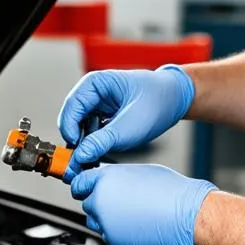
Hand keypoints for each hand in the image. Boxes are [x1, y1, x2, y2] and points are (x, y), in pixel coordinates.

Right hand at [57, 65, 195, 182]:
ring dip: (85, 144)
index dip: (69, 129)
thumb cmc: (157, 102)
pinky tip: (100, 154)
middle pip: (72, 119)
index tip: (76, 148)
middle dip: (76, 140)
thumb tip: (80, 156)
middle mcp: (92, 93)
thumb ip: (102, 142)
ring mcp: (96, 105)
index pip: (72, 107)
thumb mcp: (129, 127)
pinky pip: (90, 133)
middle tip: (80, 161)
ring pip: (80, 128)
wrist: (175, 100)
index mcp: (95, 83)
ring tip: (93, 159)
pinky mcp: (102, 117)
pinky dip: (93, 144)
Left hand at [70, 164, 216, 244]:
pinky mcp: (113, 240)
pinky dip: (115, 230)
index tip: (86, 188)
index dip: (84, 185)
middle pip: (87, 202)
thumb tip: (107, 179)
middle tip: (118, 202)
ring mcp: (105, 222)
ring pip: (94, 220)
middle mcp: (100, 200)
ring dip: (104, 217)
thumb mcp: (139, 172)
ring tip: (128, 213)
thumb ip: (116, 176)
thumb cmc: (170, 192)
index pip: (80, 182)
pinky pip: (106, 234)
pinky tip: (134, 224)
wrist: (186, 217)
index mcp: (106, 178)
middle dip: (98, 201)